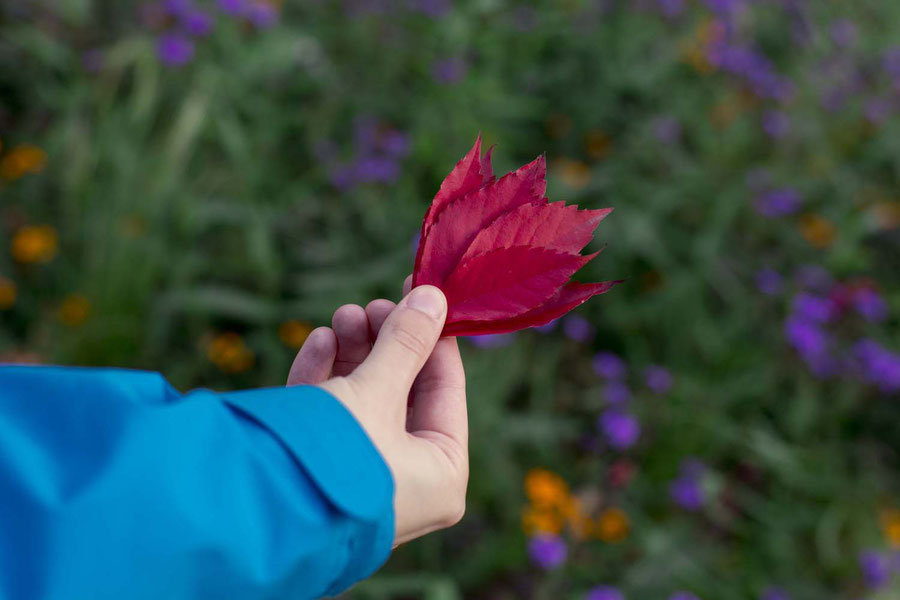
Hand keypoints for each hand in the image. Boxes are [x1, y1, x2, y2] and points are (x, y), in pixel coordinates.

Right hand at [286, 281, 467, 545]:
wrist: (252, 514)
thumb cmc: (335, 457)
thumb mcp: (376, 391)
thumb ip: (406, 343)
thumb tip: (435, 296)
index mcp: (442, 474)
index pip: (446, 389)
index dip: (432, 335)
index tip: (420, 290)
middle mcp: (407, 482)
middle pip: (404, 393)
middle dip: (385, 342)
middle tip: (372, 304)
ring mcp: (362, 478)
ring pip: (366, 401)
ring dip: (354, 354)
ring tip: (343, 315)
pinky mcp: (321, 473)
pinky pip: (332, 419)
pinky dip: (327, 378)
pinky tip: (320, 342)